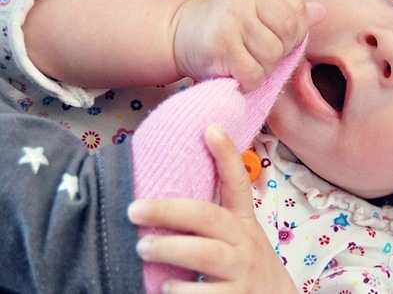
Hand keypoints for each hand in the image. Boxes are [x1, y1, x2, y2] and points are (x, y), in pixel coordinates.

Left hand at [128, 124, 296, 292]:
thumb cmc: (246, 268)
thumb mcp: (240, 239)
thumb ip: (212, 221)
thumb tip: (164, 199)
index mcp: (243, 224)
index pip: (238, 184)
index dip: (226, 155)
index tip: (210, 127)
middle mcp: (245, 244)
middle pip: (210, 218)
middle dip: (170, 210)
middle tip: (134, 210)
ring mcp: (243, 273)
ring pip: (208, 254)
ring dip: (171, 248)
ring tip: (143, 248)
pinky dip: (183, 291)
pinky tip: (165, 290)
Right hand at [172, 0, 324, 90]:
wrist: (174, 33)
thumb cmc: (221, 25)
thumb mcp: (254, 9)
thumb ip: (287, 11)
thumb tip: (323, 11)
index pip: (297, 10)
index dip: (295, 33)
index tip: (278, 40)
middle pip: (288, 33)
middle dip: (280, 52)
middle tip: (261, 55)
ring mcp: (230, 20)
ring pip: (272, 57)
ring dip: (263, 69)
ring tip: (245, 62)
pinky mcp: (219, 46)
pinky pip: (253, 74)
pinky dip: (249, 82)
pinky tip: (236, 73)